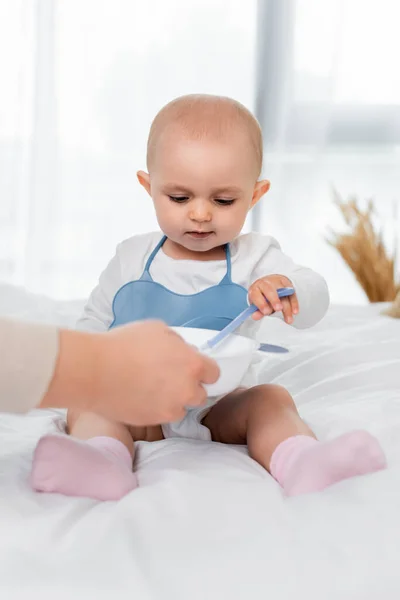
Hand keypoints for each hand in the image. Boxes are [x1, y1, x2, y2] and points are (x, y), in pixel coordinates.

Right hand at [42, 321, 218, 425]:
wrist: (96, 370)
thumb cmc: (125, 344)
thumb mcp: (158, 329)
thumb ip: (178, 344)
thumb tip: (182, 352)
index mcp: (192, 364)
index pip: (214, 373)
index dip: (202, 370)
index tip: (190, 368)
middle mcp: (187, 390)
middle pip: (200, 394)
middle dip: (188, 386)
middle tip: (168, 378)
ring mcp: (171, 408)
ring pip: (181, 407)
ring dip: (173, 399)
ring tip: (151, 388)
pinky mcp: (154, 421)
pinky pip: (163, 416)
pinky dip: (156, 408)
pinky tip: (140, 397)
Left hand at [248, 275, 298, 323]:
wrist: (269, 284)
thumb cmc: (262, 296)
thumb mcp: (257, 304)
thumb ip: (257, 311)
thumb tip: (256, 316)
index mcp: (255, 289)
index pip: (256, 295)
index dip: (261, 303)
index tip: (266, 312)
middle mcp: (265, 283)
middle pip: (270, 290)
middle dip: (275, 300)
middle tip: (278, 309)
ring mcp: (277, 282)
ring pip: (283, 293)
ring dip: (287, 306)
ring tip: (288, 318)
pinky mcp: (287, 284)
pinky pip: (292, 294)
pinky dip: (294, 303)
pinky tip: (294, 311)